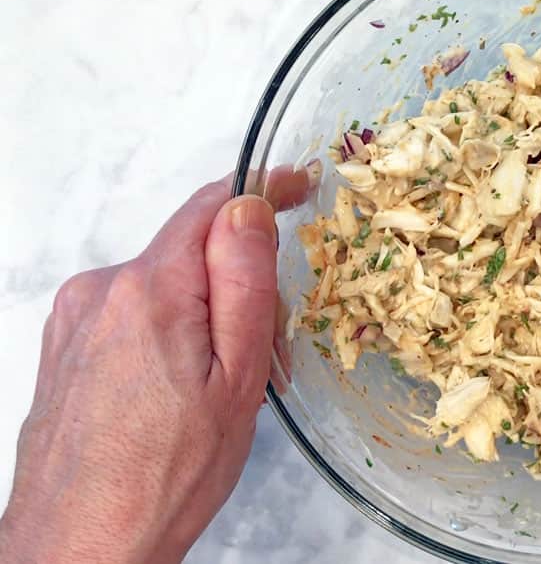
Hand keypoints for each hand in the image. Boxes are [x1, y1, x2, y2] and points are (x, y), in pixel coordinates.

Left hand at [0, 170, 309, 562]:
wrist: (80, 545)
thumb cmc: (164, 476)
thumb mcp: (236, 378)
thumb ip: (244, 281)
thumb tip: (250, 206)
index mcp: (150, 290)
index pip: (213, 204)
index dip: (263, 191)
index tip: (299, 188)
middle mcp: (102, 291)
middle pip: (191, 251)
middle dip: (238, 283)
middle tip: (267, 352)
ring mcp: (76, 319)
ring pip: (164, 286)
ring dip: (203, 314)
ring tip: (219, 389)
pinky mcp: (65, 347)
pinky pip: (133, 315)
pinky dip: (168, 334)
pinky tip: (178, 394)